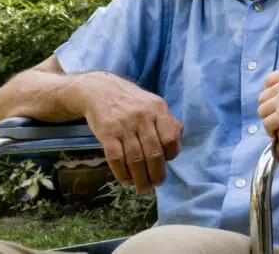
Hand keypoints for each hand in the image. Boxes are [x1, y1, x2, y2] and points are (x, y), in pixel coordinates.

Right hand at [71, 72, 183, 193]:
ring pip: (135, 159)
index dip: (171, 154)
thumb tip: (178, 140)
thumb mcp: (153, 104)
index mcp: (158, 109)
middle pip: (154, 152)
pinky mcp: (107, 133)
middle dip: (156, 173)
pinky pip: (116, 158)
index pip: (171, 137)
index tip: (167, 162)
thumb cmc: (131, 101)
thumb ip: (167, 121)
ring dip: (140, 178)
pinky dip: (122, 173)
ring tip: (143, 188)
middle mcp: (142, 116)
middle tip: (157, 184)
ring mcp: (124, 125)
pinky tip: (126, 180)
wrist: (100, 90)